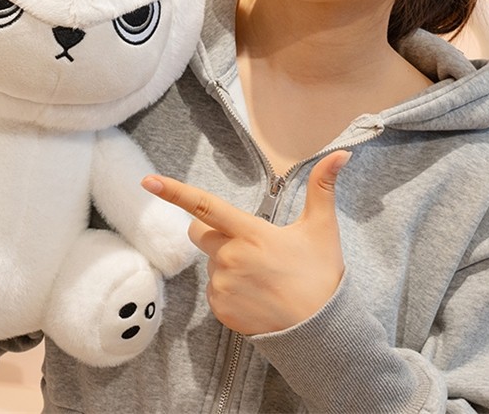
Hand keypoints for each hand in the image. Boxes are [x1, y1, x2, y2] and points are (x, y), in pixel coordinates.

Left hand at [141, 150, 350, 334]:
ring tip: (261, 277)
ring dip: (227, 263)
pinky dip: (230, 290)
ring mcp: (223, 285)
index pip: (205, 206)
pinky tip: (255, 296)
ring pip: (211, 262)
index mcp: (250, 233)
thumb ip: (323, 188)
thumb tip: (340, 153)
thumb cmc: (321, 277)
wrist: (322, 334)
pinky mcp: (220, 309)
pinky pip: (215, 290)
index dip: (174, 192)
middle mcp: (230, 258)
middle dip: (213, 230)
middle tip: (248, 244)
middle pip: (199, 231)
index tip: (148, 181)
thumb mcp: (322, 229)